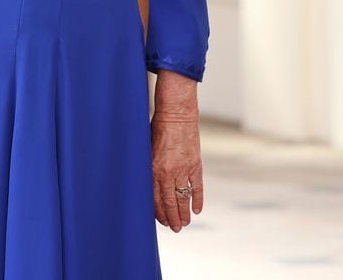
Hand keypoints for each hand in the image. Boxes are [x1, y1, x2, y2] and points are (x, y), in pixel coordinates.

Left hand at [150, 71, 203, 231]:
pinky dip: (198, 199)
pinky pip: (197, 187)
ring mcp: (184, 170)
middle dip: (172, 218)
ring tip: (184, 224)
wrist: (177, 114)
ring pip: (184, 198)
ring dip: (184, 213)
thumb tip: (145, 183)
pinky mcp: (196, 165)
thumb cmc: (157, 128)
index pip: (155, 198)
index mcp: (153, 168)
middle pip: (170, 202)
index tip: (161, 222)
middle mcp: (168, 172)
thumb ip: (147, 166)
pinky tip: (197, 210)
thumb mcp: (146, 147)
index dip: (159, 212)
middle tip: (175, 229)